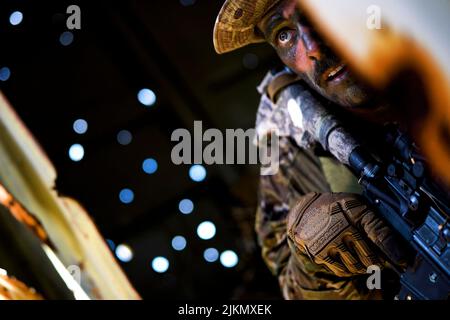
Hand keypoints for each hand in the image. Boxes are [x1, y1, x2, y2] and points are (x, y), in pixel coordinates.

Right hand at [287, 192, 406, 276]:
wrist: (305, 212)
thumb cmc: (336, 208)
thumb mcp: (356, 206)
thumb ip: (374, 220)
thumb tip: (398, 241)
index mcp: (353, 211)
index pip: (377, 232)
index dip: (393, 249)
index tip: (403, 261)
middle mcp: (340, 227)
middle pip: (369, 256)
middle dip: (379, 261)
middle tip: (382, 260)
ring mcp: (328, 242)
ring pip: (356, 266)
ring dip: (364, 266)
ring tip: (364, 259)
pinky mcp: (319, 254)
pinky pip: (342, 270)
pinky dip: (350, 269)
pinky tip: (350, 259)